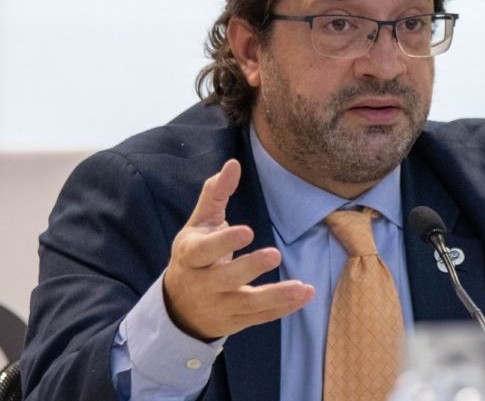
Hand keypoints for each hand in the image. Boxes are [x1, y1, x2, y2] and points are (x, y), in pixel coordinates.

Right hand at [163, 159, 314, 339]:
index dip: (224, 242)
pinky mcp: (235, 321)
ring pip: (247, 304)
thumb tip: (233, 164)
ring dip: (275, 297)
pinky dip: (283, 308)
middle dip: (249, 268)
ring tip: (300, 287)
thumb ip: (216, 194)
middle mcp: (203, 283)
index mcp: (191, 255)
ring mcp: (219, 306)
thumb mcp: (200, 223)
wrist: (179, 306)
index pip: (203, 251)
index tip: (247, 231)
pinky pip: (260, 317)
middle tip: (275, 254)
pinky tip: (305, 295)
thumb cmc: (196, 254)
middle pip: (225, 279)